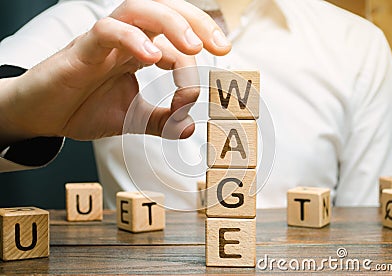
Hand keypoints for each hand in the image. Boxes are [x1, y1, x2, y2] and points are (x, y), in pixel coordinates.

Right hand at [0, 0, 230, 146]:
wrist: (42, 115)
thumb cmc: (83, 108)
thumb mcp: (132, 118)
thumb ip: (162, 121)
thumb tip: (191, 126)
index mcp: (139, 52)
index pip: (176, 44)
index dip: (195, 64)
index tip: (199, 93)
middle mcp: (126, 40)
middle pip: (165, 10)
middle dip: (198, 22)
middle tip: (222, 46)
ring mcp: (104, 40)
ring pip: (140, 9)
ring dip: (172, 23)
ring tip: (194, 47)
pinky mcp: (82, 48)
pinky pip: (108, 30)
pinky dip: (132, 39)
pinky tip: (151, 57)